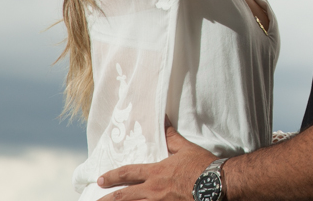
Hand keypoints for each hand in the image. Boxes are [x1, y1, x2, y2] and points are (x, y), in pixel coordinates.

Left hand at [98, 125, 214, 200]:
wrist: (216, 183)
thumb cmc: (202, 165)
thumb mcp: (186, 148)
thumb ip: (171, 136)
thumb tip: (163, 119)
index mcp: (156, 172)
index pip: (129, 173)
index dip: (113, 176)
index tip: (101, 179)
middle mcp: (153, 190)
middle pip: (124, 196)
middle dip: (107, 199)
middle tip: (95, 200)